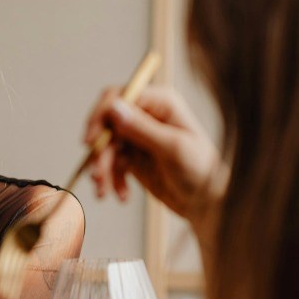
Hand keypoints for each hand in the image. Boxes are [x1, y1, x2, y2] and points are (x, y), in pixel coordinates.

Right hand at [84, 85, 223, 233]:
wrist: (207, 201)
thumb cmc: (200, 170)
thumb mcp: (172, 148)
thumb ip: (142, 128)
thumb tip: (114, 108)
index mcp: (160, 102)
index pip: (119, 97)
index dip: (100, 116)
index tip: (91, 142)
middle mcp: (147, 114)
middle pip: (107, 123)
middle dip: (100, 151)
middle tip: (97, 175)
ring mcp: (138, 135)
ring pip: (106, 146)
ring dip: (102, 169)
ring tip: (104, 192)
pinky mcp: (133, 156)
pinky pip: (112, 163)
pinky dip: (112, 179)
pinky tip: (123, 195)